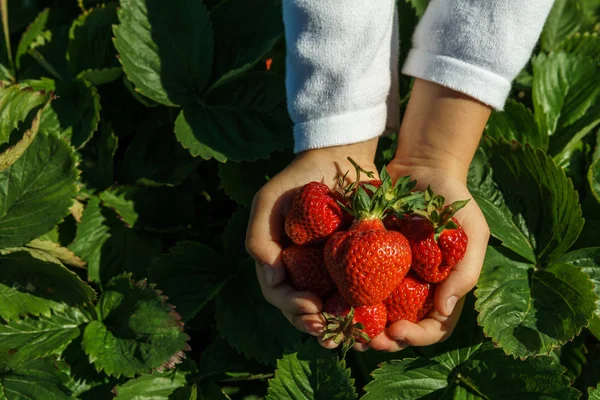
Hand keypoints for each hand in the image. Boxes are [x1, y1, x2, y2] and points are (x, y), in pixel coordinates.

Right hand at [245, 139, 378, 338]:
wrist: (339, 157)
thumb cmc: (300, 179)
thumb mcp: (269, 200)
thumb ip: (258, 236)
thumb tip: (271, 276)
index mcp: (280, 259)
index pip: (279, 293)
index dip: (292, 306)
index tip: (312, 307)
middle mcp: (303, 269)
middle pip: (303, 309)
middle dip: (314, 325)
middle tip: (329, 331)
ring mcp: (329, 268)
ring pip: (330, 308)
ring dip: (337, 327)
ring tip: (350, 338)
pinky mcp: (357, 262)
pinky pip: (358, 292)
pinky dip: (362, 311)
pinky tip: (372, 321)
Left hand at [352, 78, 491, 351]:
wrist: (421, 168)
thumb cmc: (453, 200)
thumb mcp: (472, 232)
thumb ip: (465, 270)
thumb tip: (444, 309)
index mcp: (440, 289)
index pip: (431, 328)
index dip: (415, 337)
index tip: (396, 331)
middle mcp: (413, 288)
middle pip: (398, 328)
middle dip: (381, 340)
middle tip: (364, 340)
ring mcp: (389, 274)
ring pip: (373, 313)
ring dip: (359, 327)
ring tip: (343, 328)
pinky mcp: (366, 257)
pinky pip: (354, 283)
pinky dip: (344, 296)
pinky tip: (330, 300)